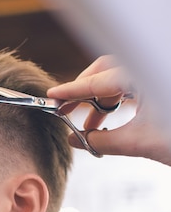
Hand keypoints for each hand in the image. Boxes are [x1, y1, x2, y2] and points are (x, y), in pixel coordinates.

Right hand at [47, 55, 170, 165]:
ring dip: (99, 100)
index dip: (72, 90)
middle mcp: (149, 69)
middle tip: (65, 110)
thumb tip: (75, 140)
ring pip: (118, 79)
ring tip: (86, 125)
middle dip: (84, 90)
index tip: (51, 97)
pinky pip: (131, 87)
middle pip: (106, 70)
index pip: (99, 81)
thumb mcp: (141, 143)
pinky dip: (115, 102)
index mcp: (144, 75)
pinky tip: (105, 121)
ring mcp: (155, 76)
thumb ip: (102, 141)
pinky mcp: (159, 86)